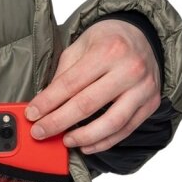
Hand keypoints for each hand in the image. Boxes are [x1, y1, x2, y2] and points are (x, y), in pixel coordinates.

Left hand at [24, 18, 161, 154]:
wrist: (145, 35)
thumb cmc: (109, 40)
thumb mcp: (81, 45)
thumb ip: (64, 73)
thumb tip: (45, 103)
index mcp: (107, 50)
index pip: (70, 83)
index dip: (48, 102)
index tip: (32, 115)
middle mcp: (129, 69)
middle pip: (87, 105)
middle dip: (58, 122)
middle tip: (40, 132)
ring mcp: (143, 88)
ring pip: (110, 123)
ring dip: (83, 137)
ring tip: (65, 140)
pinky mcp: (150, 104)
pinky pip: (125, 130)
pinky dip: (104, 142)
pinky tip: (87, 145)